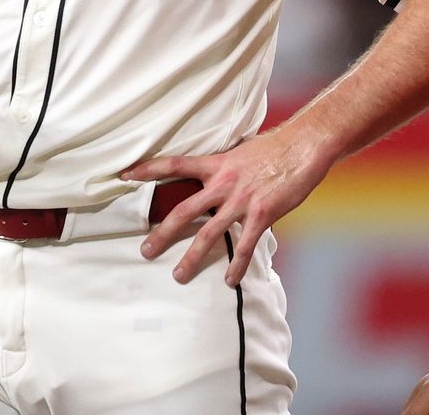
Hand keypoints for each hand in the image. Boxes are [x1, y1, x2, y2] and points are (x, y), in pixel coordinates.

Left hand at [122, 121, 334, 286]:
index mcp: (215, 165)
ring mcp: (241, 201)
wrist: (303, 147)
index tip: (125, 175)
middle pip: (183, 211)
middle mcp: (223, 184)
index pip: (174, 165)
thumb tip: (214, 177)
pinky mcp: (261, 214)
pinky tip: (229, 280)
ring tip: (178, 275)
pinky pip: (245, 246)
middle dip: (162, 233)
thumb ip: (224, 167)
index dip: (148, 169)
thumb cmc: (275, 148)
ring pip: (208, 234)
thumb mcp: (240, 152)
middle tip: (145, 250)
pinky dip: (237, 265)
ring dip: (192, 257)